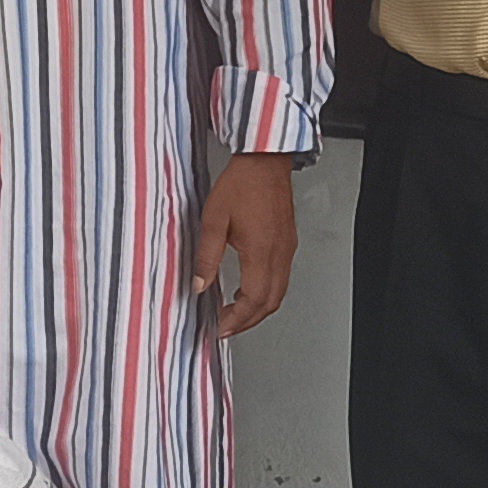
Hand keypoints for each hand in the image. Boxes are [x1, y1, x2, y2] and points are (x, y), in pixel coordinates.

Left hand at [191, 151, 299, 337]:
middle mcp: (279, 254)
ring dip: (257, 309)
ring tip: (235, 314)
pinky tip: (249, 289)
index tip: (219, 327)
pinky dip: (265, 293)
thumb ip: (206, 256)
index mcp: (261, 252)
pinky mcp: (288, 243)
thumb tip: (199, 285)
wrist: (264, 161)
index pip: (252, 301)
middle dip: (247, 322)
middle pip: (269, 304)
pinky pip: (281, 279)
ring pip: (278, 294)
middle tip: (226, 327)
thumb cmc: (242, 183)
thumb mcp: (213, 220)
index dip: (236, 320)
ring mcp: (286, 249)